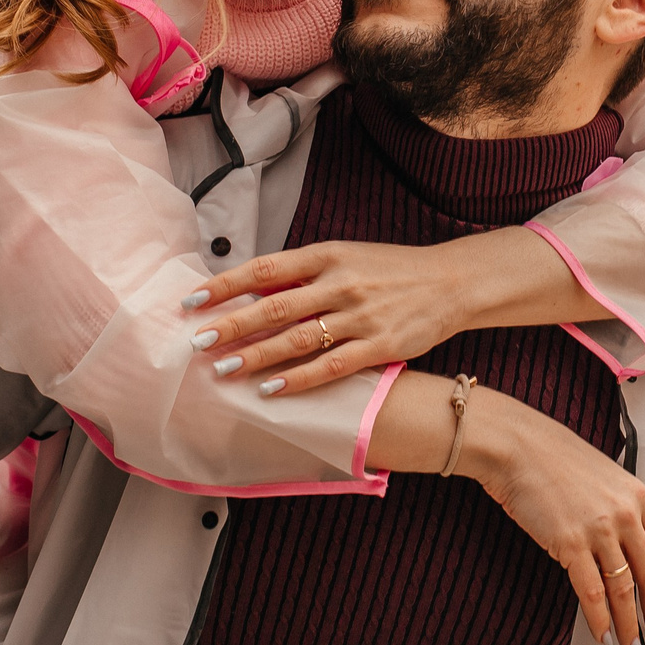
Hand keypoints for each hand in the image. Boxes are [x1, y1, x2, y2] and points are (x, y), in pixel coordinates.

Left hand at [185, 240, 474, 394]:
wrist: (451, 282)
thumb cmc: (390, 270)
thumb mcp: (346, 257)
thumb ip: (303, 273)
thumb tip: (252, 288)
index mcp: (327, 255)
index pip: (265, 269)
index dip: (226, 285)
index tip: (193, 300)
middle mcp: (340, 283)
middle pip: (275, 306)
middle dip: (233, 325)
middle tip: (198, 341)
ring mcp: (360, 316)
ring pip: (297, 339)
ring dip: (257, 355)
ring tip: (224, 368)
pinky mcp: (379, 345)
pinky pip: (330, 366)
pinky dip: (298, 379)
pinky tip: (271, 389)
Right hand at [459, 390, 644, 644]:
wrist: (515, 445)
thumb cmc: (552, 456)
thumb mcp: (603, 475)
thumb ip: (621, 507)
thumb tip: (627, 547)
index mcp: (638, 496)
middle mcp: (625, 514)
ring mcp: (599, 530)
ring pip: (625, 590)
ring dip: (630, 625)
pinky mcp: (570, 543)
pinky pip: (592, 592)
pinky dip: (599, 619)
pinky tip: (601, 634)